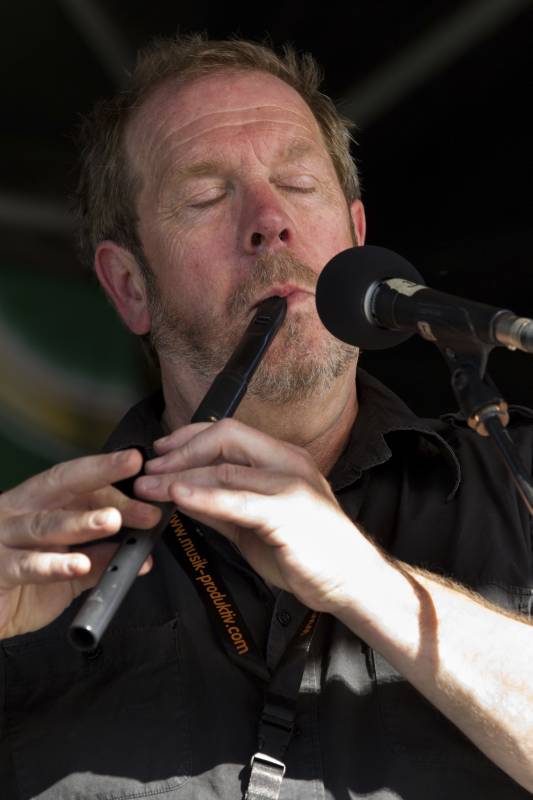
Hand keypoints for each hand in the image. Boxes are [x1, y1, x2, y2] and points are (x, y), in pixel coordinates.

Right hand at [0, 450, 160, 638]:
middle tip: (133, 469)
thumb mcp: (67, 568)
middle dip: (100, 474)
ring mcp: (4, 538)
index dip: (109, 476)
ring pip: (46, 524)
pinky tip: (79, 564)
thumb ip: (100, 559)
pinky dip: (55, 565)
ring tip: (113, 520)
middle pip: (61, 485)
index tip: (139, 468)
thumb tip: (141, 553)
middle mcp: (18, 513)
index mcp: (37, 505)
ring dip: (83, 522)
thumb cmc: (19, 586)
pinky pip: (27, 565)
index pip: (76, 483)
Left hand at [135, 419, 378, 612]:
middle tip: (147, 471)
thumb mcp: (255, 523)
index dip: (188, 437)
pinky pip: (238, 500)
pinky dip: (204, 496)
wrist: (351, 579)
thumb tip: (181, 494)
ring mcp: (290, 485)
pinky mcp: (288, 513)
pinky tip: (178, 498)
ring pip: (225, 468)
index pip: (228, 431)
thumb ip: (221, 506)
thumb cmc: (308, 552)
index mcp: (282, 458)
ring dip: (179, 477)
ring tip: (149, 488)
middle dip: (179, 452)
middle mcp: (287, 462)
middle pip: (224, 438)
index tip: (160, 451)